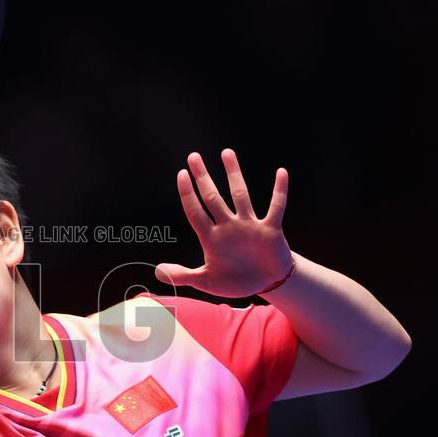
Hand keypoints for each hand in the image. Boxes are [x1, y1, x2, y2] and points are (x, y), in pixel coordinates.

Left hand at [154, 148, 292, 297]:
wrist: (266, 284)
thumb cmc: (235, 280)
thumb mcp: (207, 281)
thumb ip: (183, 276)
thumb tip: (156, 272)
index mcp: (212, 238)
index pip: (195, 212)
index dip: (188, 194)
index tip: (181, 174)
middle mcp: (229, 227)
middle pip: (213, 198)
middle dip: (203, 178)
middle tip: (193, 156)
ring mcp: (249, 226)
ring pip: (240, 195)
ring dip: (234, 174)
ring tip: (226, 152)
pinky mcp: (270, 230)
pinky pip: (276, 207)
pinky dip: (279, 191)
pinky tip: (281, 172)